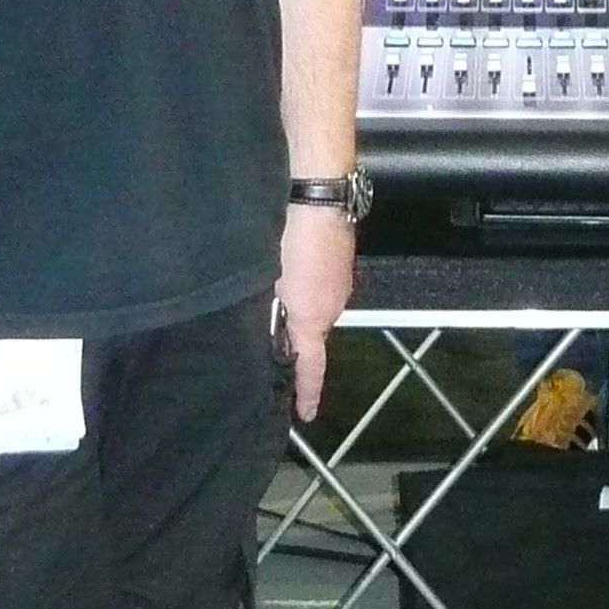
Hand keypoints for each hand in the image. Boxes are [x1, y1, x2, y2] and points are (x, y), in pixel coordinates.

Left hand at [274, 204, 354, 420]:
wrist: (319, 193)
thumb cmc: (291, 239)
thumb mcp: (269, 283)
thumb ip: (270, 314)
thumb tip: (267, 333)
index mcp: (314, 318)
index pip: (310, 367)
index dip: (305, 393)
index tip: (304, 415)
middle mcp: (333, 304)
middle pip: (311, 333)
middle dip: (292, 338)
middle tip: (268, 337)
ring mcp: (341, 280)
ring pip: (315, 305)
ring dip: (297, 305)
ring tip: (273, 293)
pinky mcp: (341, 259)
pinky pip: (320, 284)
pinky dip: (305, 283)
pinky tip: (288, 265)